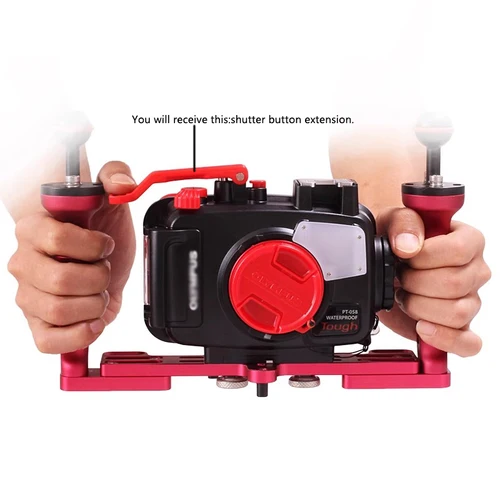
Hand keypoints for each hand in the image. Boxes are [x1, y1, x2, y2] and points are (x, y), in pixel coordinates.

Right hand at [7, 162, 136, 353]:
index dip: (92, 245)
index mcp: (35, 228)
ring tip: (98, 292)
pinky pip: (48, 341)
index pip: (57, 238)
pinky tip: (93, 320)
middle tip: (105, 270)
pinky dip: (78, 334)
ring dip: (93, 303)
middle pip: (60, 280)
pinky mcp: (39, 323)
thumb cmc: (99, 230)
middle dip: (98, 277)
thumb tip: (122, 183)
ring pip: (59, 311)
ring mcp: (29, 295)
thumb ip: (116, 176)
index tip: (106, 244)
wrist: (99, 259)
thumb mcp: (111, 199)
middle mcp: (25, 262)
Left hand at [377, 208, 490, 356]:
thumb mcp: (392, 220)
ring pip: (457, 313)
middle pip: (455, 284)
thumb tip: (409, 246)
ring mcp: (469, 300)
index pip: (460, 250)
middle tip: (400, 275)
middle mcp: (474, 271)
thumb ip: (403, 223)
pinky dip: (443, 338)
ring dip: (420, 306)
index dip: (426, 256)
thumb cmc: (396, 239)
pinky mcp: (458, 326)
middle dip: (416, 282)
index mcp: (468, 240)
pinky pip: (468, 343)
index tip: (406, 255)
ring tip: (405, 295)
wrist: (387, 263)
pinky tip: (421, 327)